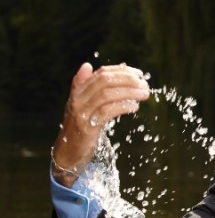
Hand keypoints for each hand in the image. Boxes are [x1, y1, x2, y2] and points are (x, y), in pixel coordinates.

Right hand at [51, 63, 149, 187]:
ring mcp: (81, 112)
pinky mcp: (87, 127)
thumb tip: (87, 65)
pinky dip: (122, 107)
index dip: (121, 71)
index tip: (138, 74)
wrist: (67, 152)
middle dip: (127, 80)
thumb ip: (83, 86)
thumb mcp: (80, 105)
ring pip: (106, 94)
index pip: (101, 73)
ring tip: (144, 94)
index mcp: (78, 91)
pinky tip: (134, 107)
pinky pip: (107, 112)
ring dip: (129, 92)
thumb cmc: (78, 128)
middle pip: (104, 81)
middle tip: (144, 84)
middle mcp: (78, 99)